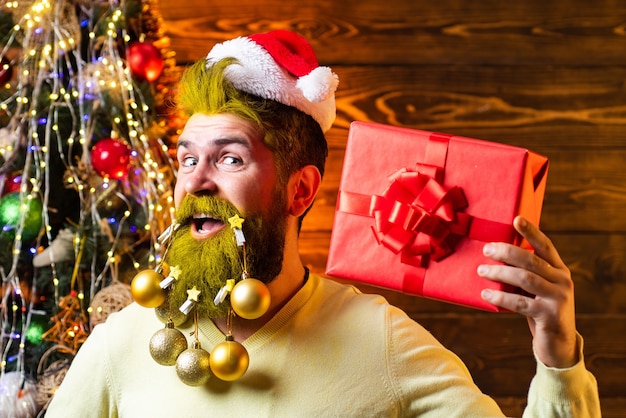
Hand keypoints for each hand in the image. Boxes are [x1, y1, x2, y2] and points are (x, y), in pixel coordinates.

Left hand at [477, 216, 577, 367]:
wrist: (558, 344)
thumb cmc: (540, 311)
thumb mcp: (537, 290)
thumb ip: (526, 273)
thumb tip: (496, 256)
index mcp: (559, 270)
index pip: (545, 245)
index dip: (531, 231)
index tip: (516, 219)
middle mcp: (563, 280)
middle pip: (531, 260)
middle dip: (506, 252)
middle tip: (486, 250)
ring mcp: (558, 298)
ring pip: (525, 278)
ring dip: (500, 273)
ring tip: (481, 271)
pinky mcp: (549, 315)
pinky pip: (520, 303)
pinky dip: (500, 297)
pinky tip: (486, 294)